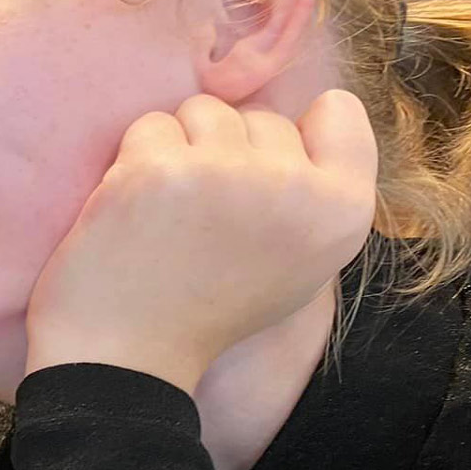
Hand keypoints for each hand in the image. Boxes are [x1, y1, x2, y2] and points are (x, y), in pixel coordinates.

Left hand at [24, 90, 378, 392]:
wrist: (128, 357)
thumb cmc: (209, 311)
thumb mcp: (300, 263)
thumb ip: (315, 192)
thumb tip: (313, 113)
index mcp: (342, 212)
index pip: (339, 112)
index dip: (294, 135)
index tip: (261, 178)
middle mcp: (293, 187)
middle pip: (259, 115)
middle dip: (227, 151)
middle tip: (204, 220)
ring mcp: (225, 172)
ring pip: (203, 112)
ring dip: (179, 150)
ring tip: (169, 213)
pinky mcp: (159, 169)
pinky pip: (151, 127)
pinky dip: (134, 162)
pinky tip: (134, 213)